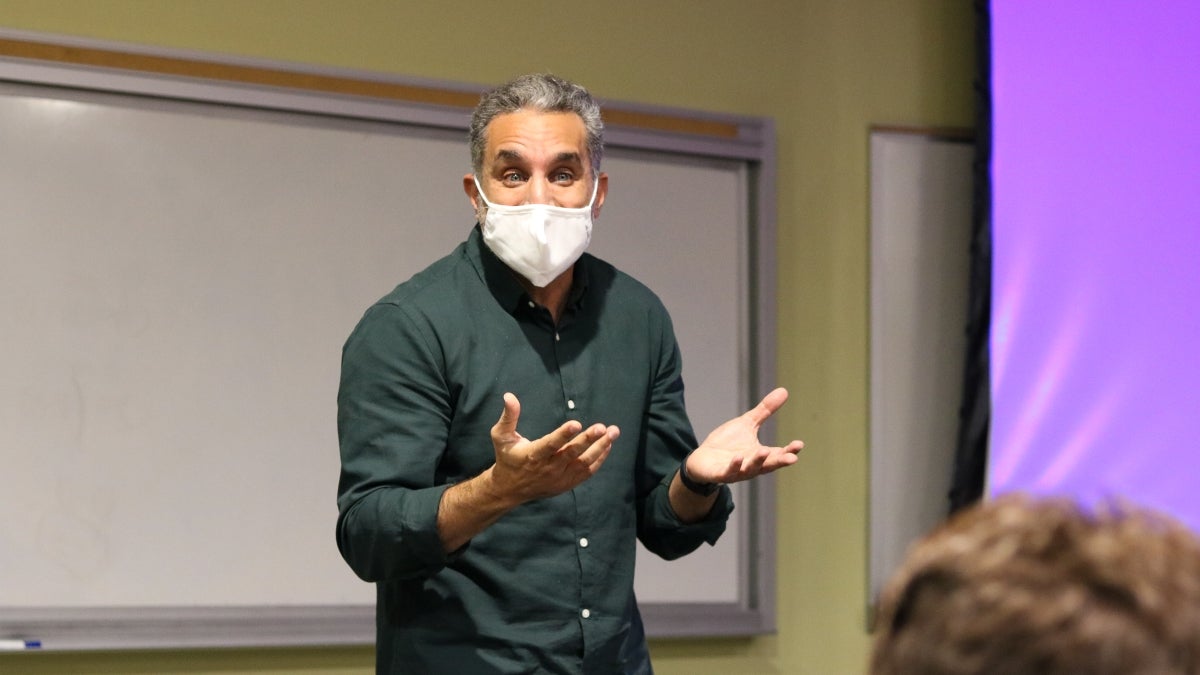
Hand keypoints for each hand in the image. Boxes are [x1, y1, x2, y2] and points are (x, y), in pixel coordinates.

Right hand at [487, 392, 618, 503]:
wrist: (510, 489)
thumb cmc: (507, 457)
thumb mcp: (501, 436)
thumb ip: (508, 416)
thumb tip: (509, 395)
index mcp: (532, 455)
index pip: (550, 444)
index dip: (563, 434)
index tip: (576, 423)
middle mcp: (548, 468)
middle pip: (571, 453)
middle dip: (588, 440)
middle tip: (602, 427)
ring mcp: (559, 477)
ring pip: (583, 463)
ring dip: (600, 448)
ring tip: (612, 433)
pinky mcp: (567, 483)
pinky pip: (587, 472)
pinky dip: (599, 459)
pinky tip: (608, 445)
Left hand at [687, 387, 803, 484]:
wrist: (703, 458)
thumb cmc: (727, 443)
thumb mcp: (747, 423)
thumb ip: (765, 411)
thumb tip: (784, 391)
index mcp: (760, 455)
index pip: (778, 454)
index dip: (789, 451)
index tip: (799, 444)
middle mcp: (752, 466)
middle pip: (768, 465)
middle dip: (780, 461)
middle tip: (792, 458)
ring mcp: (737, 471)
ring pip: (750, 469)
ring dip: (758, 462)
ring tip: (765, 452)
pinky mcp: (721, 473)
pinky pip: (729, 472)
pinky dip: (735, 466)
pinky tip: (738, 457)